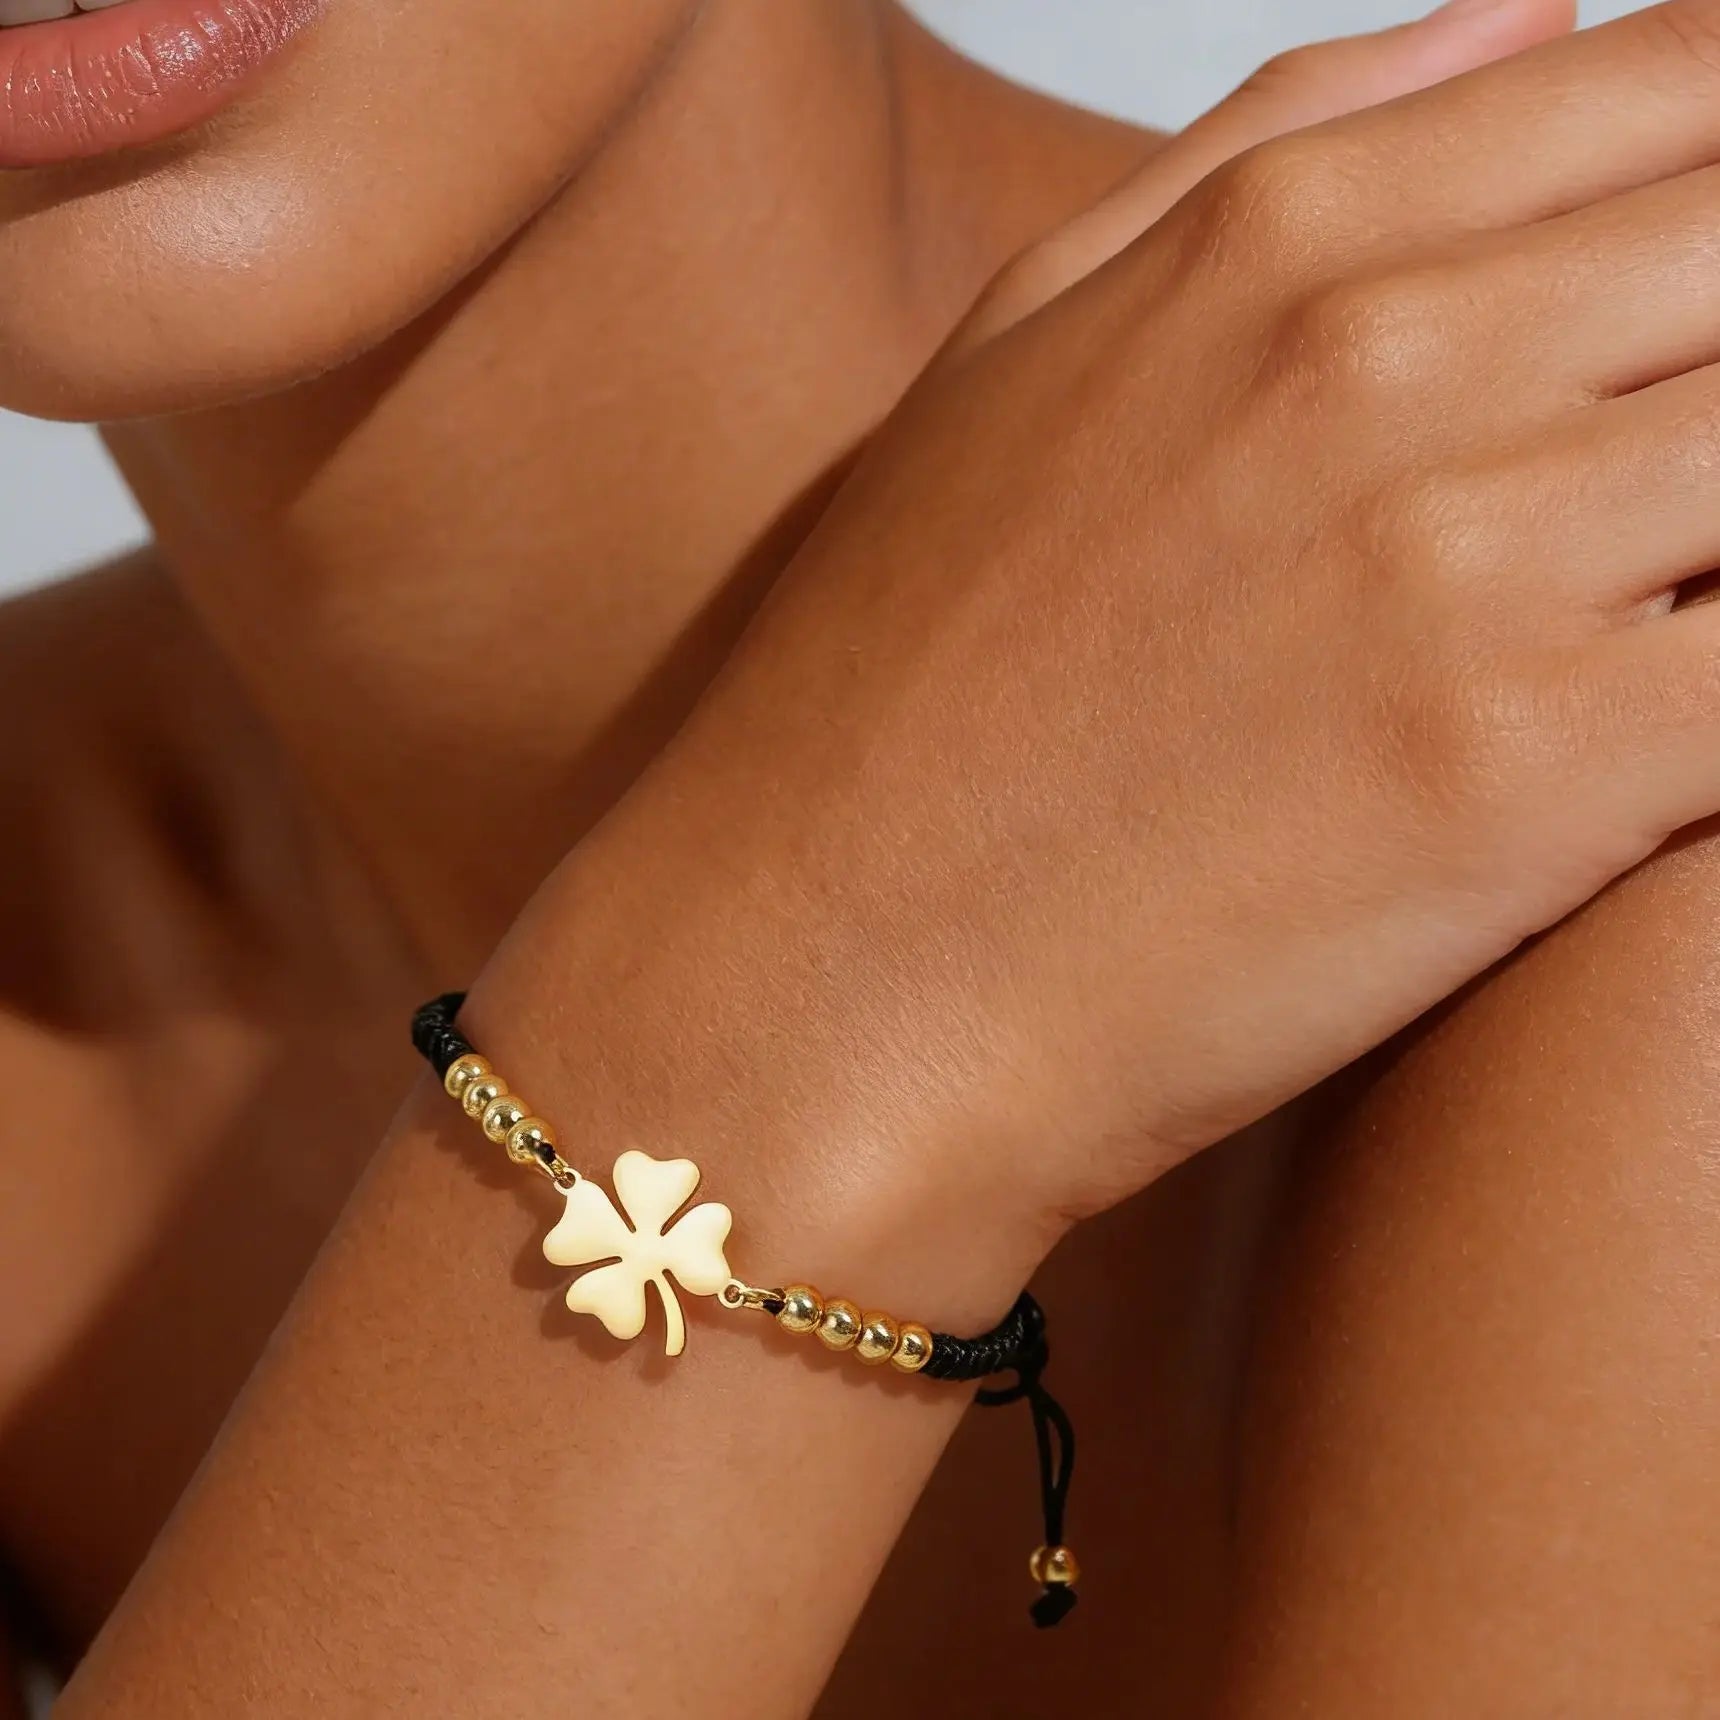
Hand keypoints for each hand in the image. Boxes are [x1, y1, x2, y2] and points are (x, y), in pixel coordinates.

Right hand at [490, 0, 1719, 1248]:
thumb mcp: (1019, 358)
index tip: (1703, 330)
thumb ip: (1274, 153)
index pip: (1692, 89)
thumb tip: (1529, 11)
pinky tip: (1681, 742)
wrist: (816, 976)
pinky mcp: (1529, 774)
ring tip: (1656, 612)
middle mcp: (1390, 358)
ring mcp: (1464, 559)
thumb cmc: (894, 702)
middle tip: (1666, 509)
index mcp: (1280, 242)